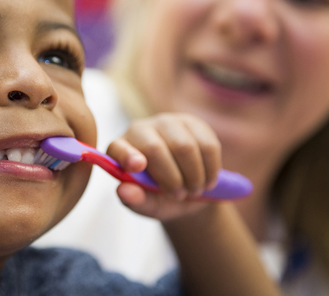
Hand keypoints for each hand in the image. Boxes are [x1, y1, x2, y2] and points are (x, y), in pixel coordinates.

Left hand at [106, 113, 221, 221]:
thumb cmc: (158, 197)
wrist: (186, 191)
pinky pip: (207, 145)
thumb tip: (123, 191)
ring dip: (194, 175)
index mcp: (120, 150)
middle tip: (179, 195)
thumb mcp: (147, 205)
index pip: (118, 148)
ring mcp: (166, 123)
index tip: (138, 167)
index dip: (127, 155)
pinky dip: (211, 168)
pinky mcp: (192, 123)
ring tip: (194, 190)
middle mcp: (139, 130)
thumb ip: (135, 200)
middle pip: (155, 148)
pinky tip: (207, 180)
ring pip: (184, 146)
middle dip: (172, 178)